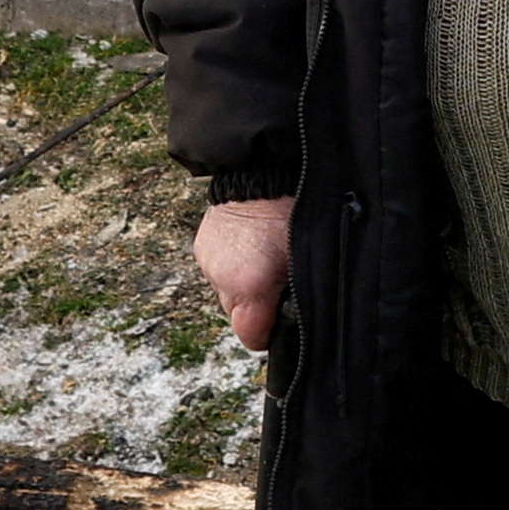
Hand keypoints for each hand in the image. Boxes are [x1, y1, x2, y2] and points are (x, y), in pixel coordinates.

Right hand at [195, 196, 292, 354]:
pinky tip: (249, 245)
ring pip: (228, 293)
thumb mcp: (307, 260)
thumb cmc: (293, 213)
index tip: (280, 321)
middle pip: (238, 316)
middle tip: (278, 280)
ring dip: (244, 284)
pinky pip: (218, 270)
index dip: (268, 334)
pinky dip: (233, 265)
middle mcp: (223, 279)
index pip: (251, 337)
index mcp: (251, 287)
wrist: (261, 172)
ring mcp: (209, 264)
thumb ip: (301, 298)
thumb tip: (301, 320)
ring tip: (263, 257)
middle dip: (257, 306)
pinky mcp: (201, 248)